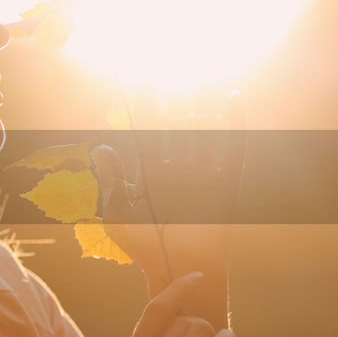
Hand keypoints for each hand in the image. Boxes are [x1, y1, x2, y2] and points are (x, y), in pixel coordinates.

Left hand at [93, 90, 245, 290]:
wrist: (177, 273)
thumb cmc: (143, 249)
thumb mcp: (118, 216)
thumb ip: (111, 182)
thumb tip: (102, 147)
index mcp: (150, 172)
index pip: (146, 128)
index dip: (142, 102)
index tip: (138, 74)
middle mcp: (177, 168)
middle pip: (176, 123)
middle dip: (173, 96)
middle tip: (171, 63)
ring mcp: (203, 174)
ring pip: (202, 128)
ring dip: (201, 100)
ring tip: (199, 71)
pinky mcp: (226, 183)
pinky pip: (233, 147)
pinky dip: (235, 123)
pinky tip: (234, 97)